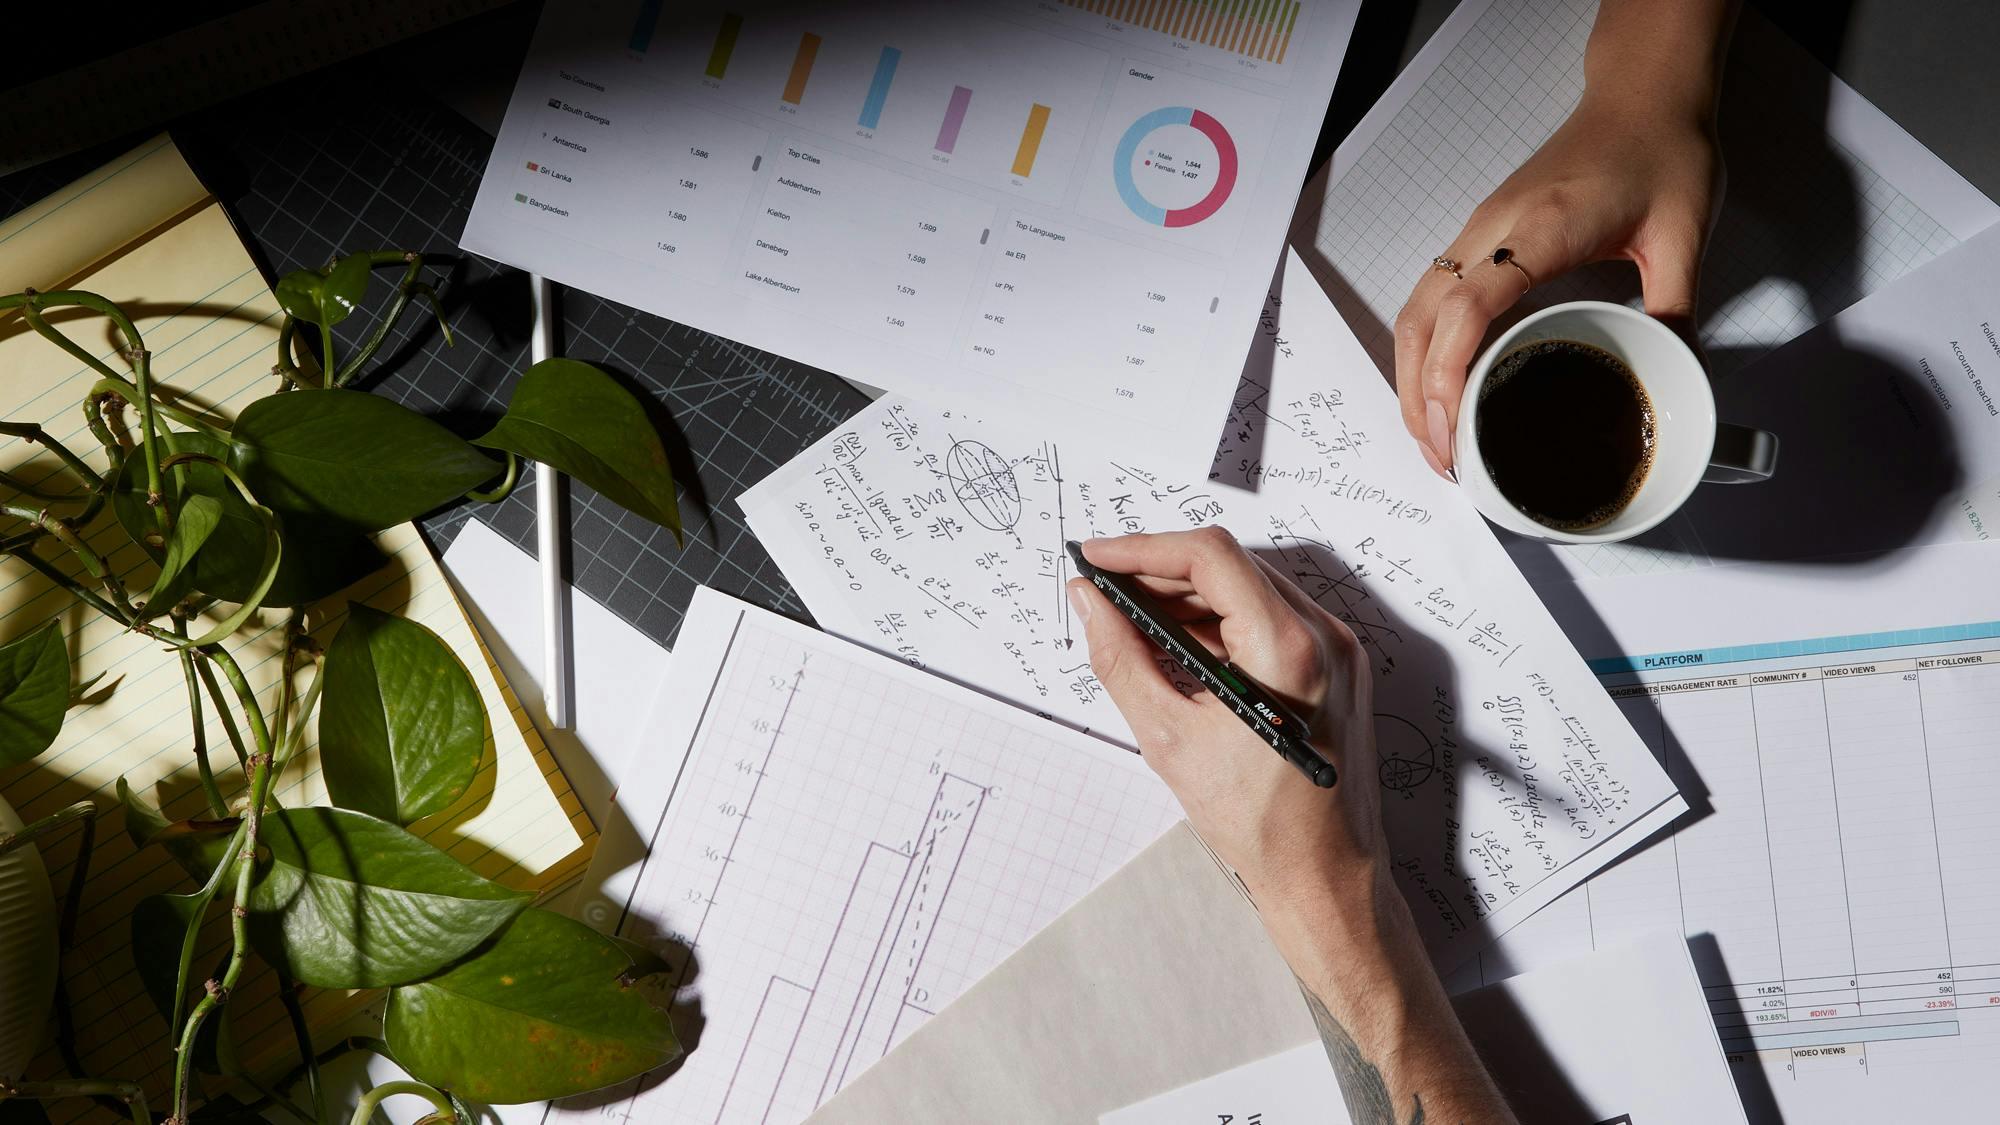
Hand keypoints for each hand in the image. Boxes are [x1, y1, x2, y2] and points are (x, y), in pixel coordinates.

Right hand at [1066, 528, 1382, 906]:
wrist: (1323, 871)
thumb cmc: (1259, 822)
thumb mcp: (1169, 737)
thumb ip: (1121, 657)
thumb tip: (1090, 603)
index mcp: (1287, 650)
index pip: (1210, 558)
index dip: (1144, 549)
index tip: (1099, 557)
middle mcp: (1323, 637)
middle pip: (1230, 566)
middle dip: (1161, 570)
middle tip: (1104, 588)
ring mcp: (1336, 649)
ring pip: (1250, 587)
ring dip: (1189, 594)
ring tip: (1131, 615)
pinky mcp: (1336, 665)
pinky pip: (1270, 617)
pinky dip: (1221, 619)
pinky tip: (1178, 640)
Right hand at [1393, 90, 1722, 477]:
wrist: (1641, 95)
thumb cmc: (1660, 151)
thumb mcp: (1685, 233)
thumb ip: (1677, 308)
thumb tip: (1672, 375)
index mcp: (1543, 227)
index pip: (1469, 304)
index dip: (1448, 371)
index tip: (1450, 426)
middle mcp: (1492, 229)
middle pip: (1421, 321)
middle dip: (1419, 397)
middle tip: (1443, 459)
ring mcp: (1477, 232)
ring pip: (1414, 315)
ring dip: (1412, 381)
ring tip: (1434, 439)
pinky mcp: (1478, 239)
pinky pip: (1429, 303)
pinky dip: (1423, 355)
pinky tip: (1439, 391)